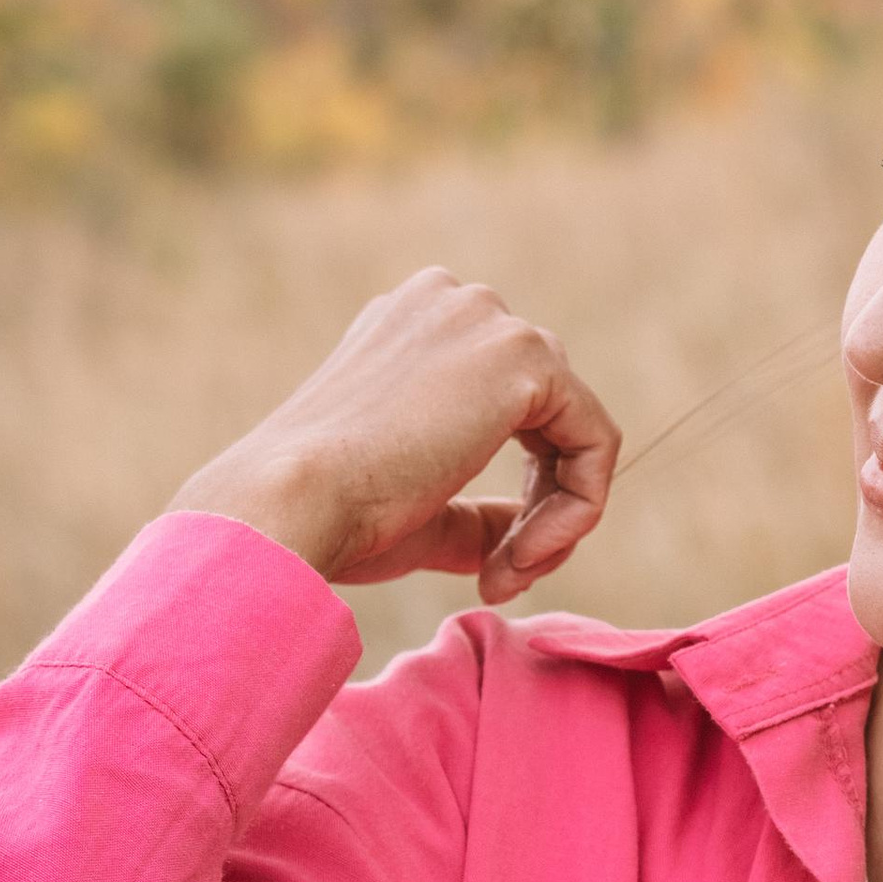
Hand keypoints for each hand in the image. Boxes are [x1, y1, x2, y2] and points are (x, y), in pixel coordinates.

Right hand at [168, 270, 621, 603]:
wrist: (287, 504)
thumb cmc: (328, 513)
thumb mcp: (417, 507)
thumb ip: (476, 512)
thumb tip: (528, 531)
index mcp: (411, 326)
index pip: (503, 402)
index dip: (517, 493)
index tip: (486, 569)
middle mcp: (450, 304)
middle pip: (546, 409)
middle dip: (541, 504)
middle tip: (499, 578)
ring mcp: (487, 321)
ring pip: (574, 425)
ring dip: (554, 515)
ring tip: (501, 574)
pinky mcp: (525, 358)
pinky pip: (595, 440)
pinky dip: (577, 507)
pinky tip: (523, 555)